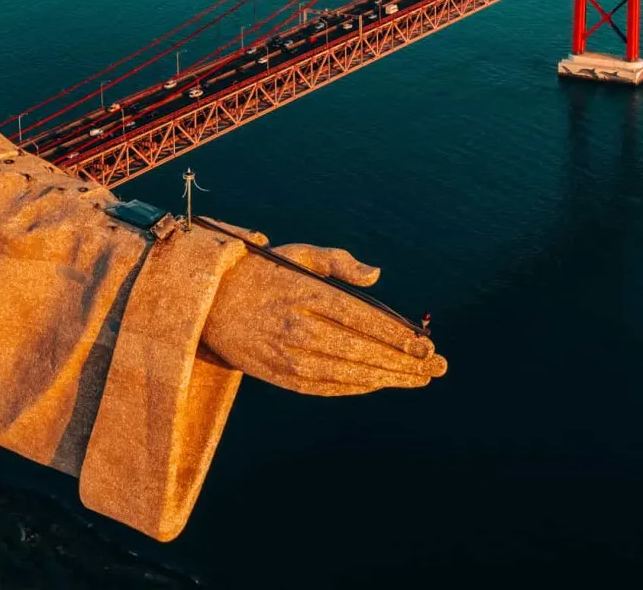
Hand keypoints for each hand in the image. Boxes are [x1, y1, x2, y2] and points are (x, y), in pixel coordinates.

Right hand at [200, 240, 446, 395]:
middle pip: (359, 351)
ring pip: (345, 374)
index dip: (396, 335)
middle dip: (402, 362)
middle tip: (435, 367)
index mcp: (304, 293)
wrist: (207, 304)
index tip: (426, 344)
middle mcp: (295, 327)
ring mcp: (285, 355)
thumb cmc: (263, 272)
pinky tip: (380, 383)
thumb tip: (377, 275)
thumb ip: (340, 261)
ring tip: (417, 379)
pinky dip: (355, 387)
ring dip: (386, 379)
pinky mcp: (278, 376)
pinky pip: (324, 387)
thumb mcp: (299, 254)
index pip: (360, 318)